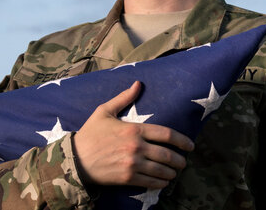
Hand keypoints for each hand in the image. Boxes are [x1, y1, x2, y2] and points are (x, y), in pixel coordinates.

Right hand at [72, 81, 194, 188]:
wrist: (74, 159)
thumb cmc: (90, 134)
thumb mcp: (104, 111)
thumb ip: (124, 98)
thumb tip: (138, 83)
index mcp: (134, 129)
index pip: (166, 134)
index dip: (183, 141)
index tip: (190, 146)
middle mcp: (137, 147)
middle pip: (168, 154)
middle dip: (180, 160)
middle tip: (184, 162)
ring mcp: (133, 164)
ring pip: (161, 170)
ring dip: (172, 172)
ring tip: (175, 172)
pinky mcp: (127, 178)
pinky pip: (151, 182)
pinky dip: (161, 183)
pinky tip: (164, 181)